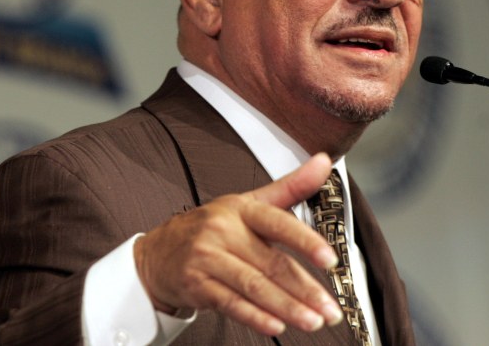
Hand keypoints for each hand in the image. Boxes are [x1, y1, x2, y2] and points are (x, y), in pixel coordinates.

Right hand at [134, 152, 343, 335]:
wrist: (158, 252)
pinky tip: (277, 326)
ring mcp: (208, 259)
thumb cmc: (212, 227)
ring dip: (288, 308)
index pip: (278, 223)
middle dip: (305, 289)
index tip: (330, 259)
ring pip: (254, 286)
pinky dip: (256, 317)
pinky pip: (231, 304)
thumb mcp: (249, 202)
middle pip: (271, 263)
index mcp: (241, 209)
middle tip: (330, 308)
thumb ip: (291, 186)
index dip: (306, 241)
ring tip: (314, 321)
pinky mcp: (197, 285)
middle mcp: (223, 231)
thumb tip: (324, 162)